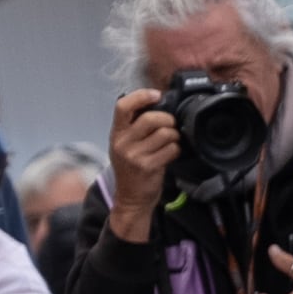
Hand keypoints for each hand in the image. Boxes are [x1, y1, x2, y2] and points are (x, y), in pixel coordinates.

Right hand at [105, 89, 179, 242]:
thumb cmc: (132, 168)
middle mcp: (122, 143)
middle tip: (171, 125)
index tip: (156, 95)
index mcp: (116, 133)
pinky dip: (176, 150)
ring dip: (174, 136)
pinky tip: (172, 154)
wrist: (131, 198)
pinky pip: (171, 149)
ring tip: (171, 142)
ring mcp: (134, 155)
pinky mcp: (148, 167)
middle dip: (168, 119)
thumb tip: (157, 104)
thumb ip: (135, 127)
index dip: (141, 96)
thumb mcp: (125, 145)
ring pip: (165, 133)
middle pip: (151, 118)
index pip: (122, 106)